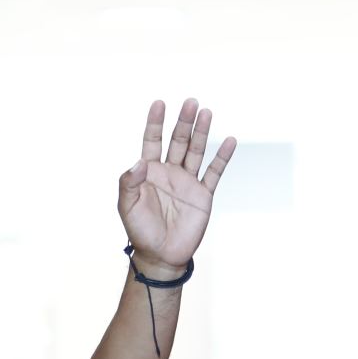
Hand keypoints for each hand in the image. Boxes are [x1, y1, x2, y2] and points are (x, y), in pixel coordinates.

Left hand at [117, 98, 235, 275]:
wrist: (160, 255)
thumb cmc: (140, 231)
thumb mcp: (127, 206)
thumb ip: (129, 182)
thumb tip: (139, 162)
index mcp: (149, 172)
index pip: (153, 141)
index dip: (155, 123)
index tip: (159, 103)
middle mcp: (170, 172)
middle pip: (178, 141)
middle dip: (184, 122)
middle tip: (191, 102)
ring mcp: (187, 182)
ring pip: (196, 151)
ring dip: (202, 132)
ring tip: (206, 112)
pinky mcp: (203, 195)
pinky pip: (214, 172)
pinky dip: (222, 157)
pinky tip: (230, 140)